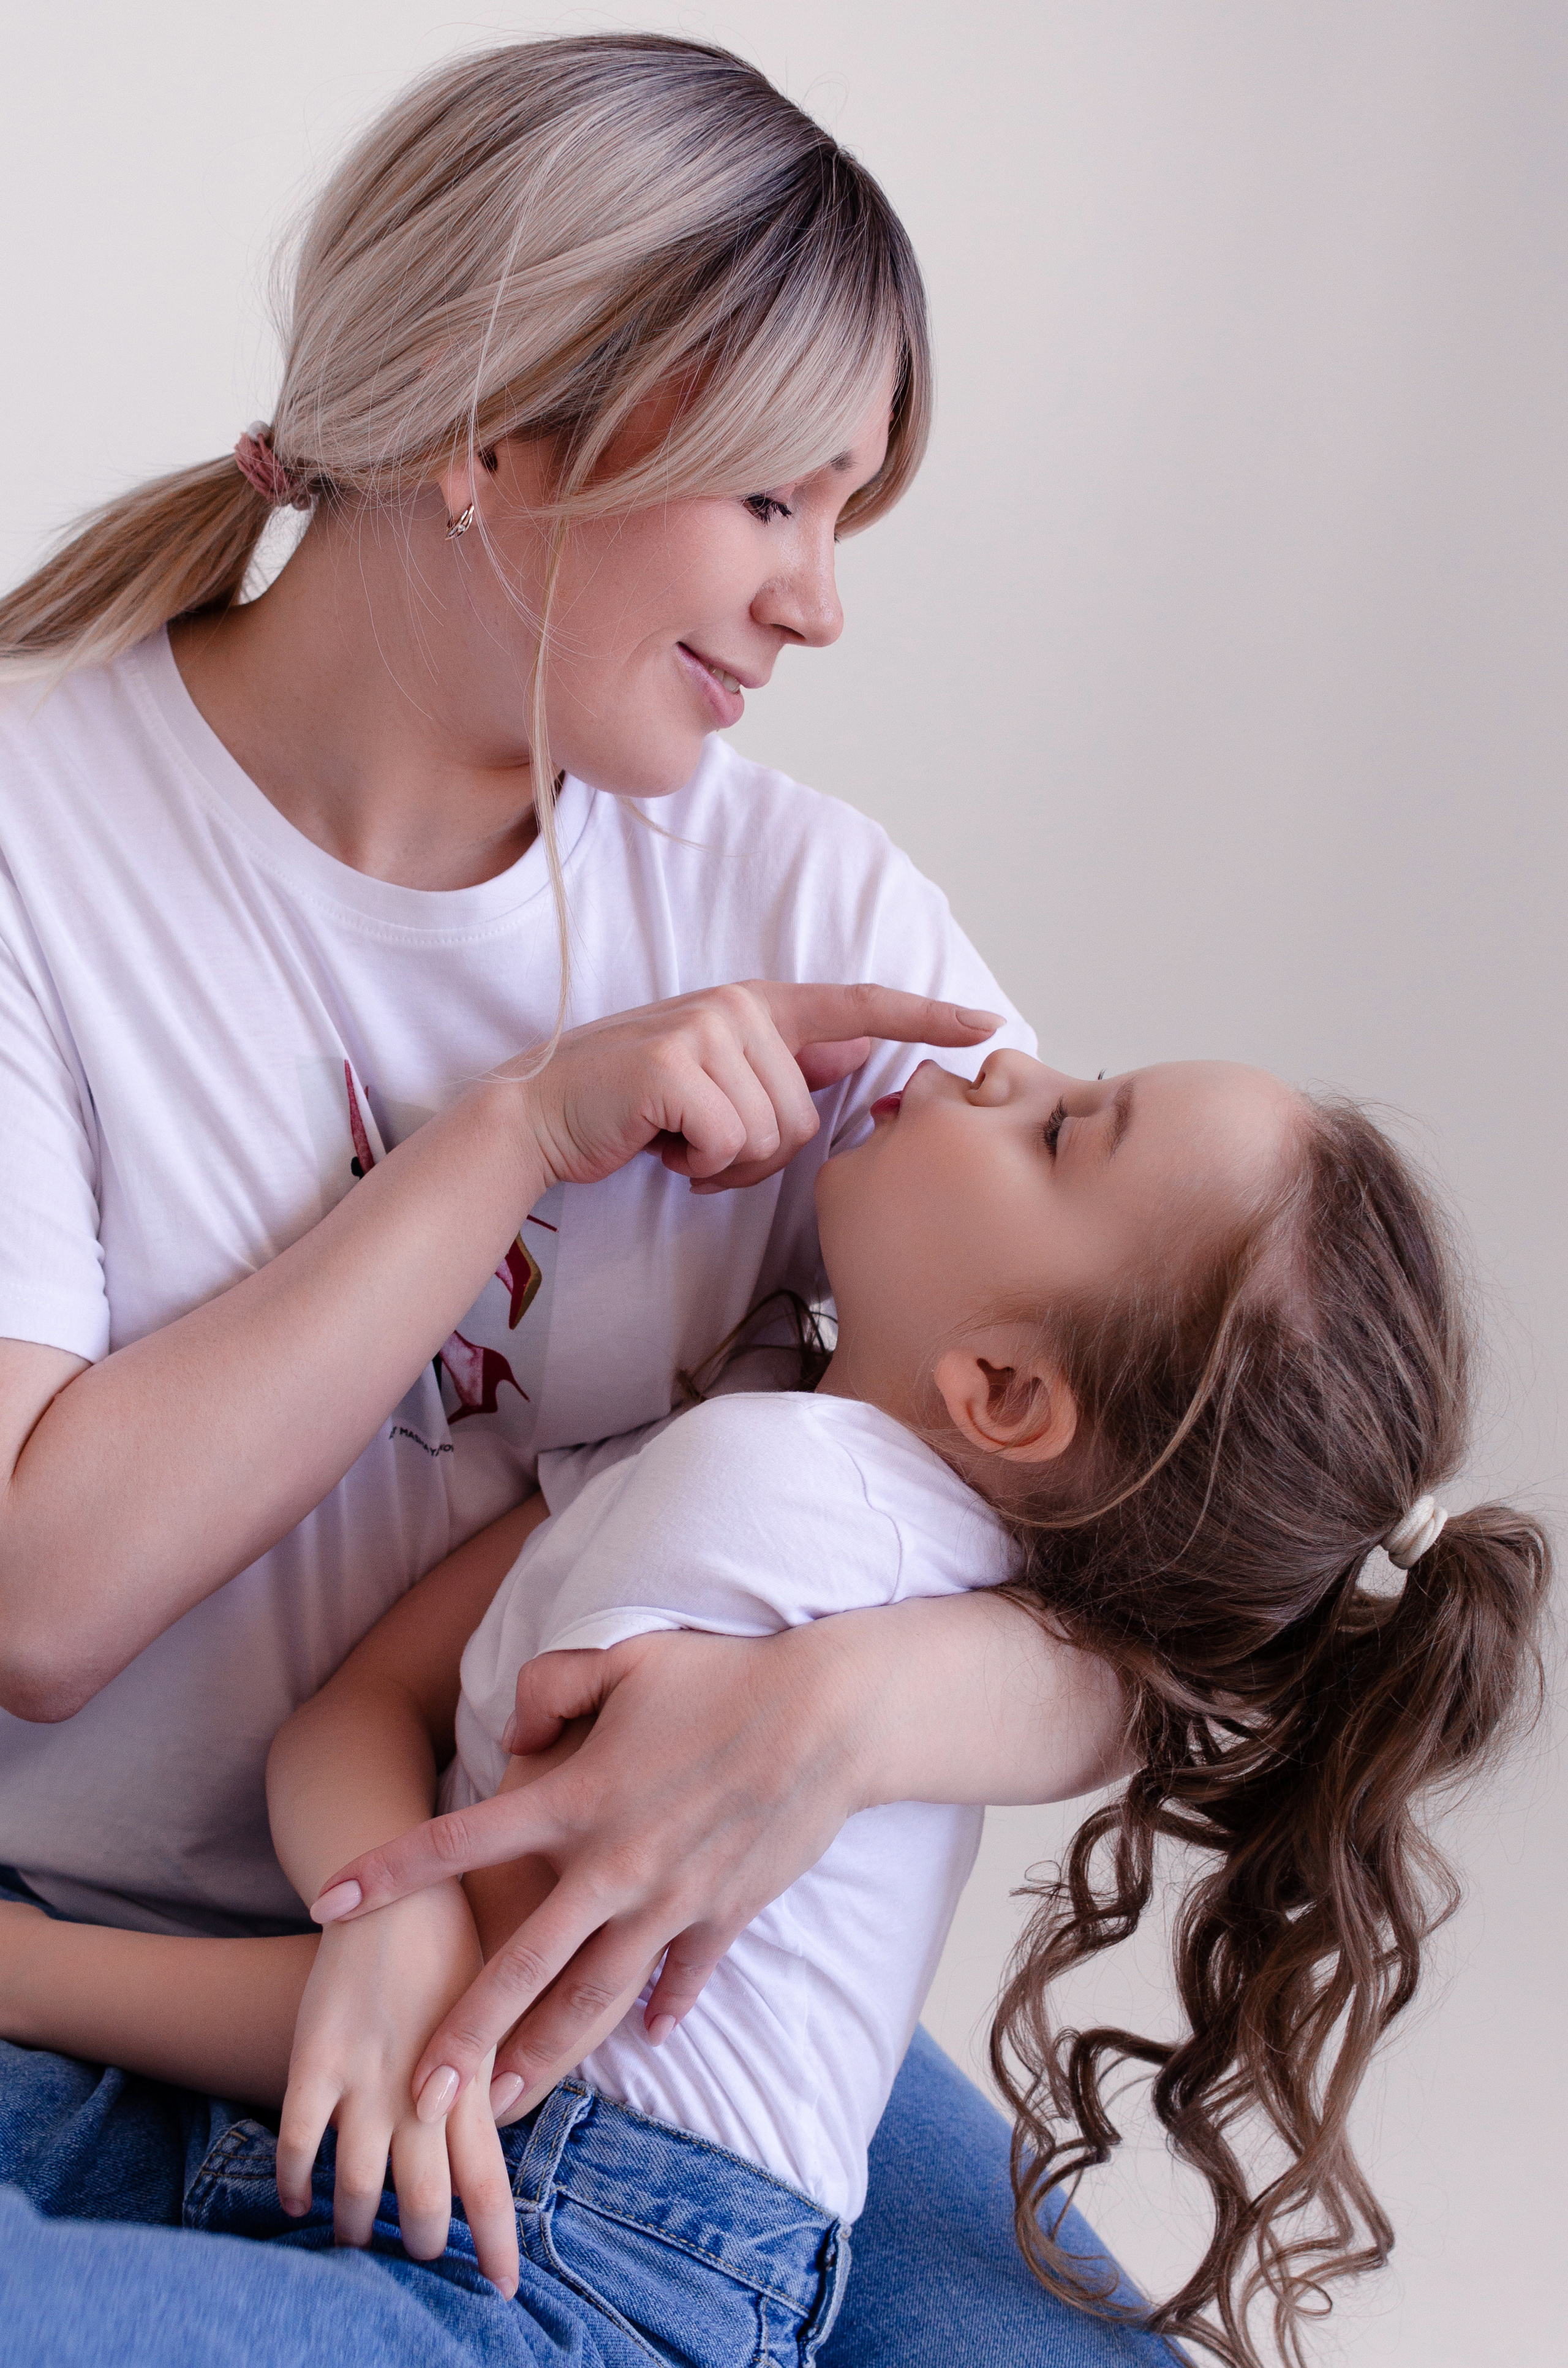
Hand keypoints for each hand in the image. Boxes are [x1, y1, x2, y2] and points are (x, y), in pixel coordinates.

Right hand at [276, 1882, 517, 2296]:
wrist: (406, 1883)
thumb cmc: (459, 1948)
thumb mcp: (495, 2013)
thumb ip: (490, 2081)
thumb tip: (493, 2141)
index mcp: (474, 2079)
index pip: (488, 2183)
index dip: (494, 2241)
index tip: (503, 2288)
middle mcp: (422, 2086)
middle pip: (423, 2199)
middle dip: (422, 2243)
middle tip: (421, 2261)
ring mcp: (367, 2072)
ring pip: (359, 2182)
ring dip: (357, 2224)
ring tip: (357, 2244)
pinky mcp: (317, 2051)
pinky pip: (299, 2134)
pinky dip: (294, 2177)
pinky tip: (294, 2201)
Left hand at [310, 1623, 865, 2116]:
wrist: (831, 1716)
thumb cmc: (724, 1675)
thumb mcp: (626, 1658)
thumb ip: (549, 1687)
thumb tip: (506, 1729)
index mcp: (578, 1799)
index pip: (463, 1842)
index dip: (391, 1871)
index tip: (329, 1905)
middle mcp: (615, 1866)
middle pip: (523, 1968)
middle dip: (465, 2037)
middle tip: (417, 2097)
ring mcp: (672, 1901)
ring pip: (594, 2001)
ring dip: (543, 2058)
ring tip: (500, 2107)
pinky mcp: (724, 1915)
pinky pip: (681, 1978)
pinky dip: (663, 2010)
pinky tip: (647, 2038)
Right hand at [513, 980, 1000, 1194]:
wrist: (542, 1116)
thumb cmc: (632, 1106)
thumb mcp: (714, 1077)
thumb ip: (781, 1066)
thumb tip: (848, 1057)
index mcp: (757, 1007)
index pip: (857, 1005)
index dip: (924, 1016)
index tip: (985, 1022)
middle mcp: (739, 1007)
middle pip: (808, 1116)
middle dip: (758, 1154)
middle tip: (698, 1143)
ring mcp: (707, 1031)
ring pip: (774, 1138)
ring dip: (726, 1164)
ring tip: (676, 1141)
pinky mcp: (677, 1068)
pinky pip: (731, 1146)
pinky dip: (698, 1165)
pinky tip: (660, 1147)